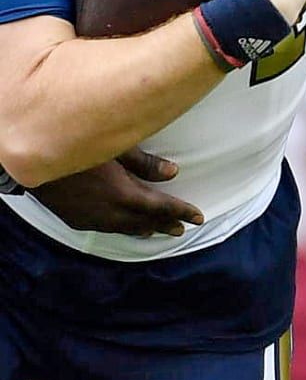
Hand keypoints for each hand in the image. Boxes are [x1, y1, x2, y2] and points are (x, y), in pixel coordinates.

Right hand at [31, 148, 203, 237]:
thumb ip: (145, 163)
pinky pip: (107, 228)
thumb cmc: (78, 148)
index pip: (160, 207)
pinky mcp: (76, 220)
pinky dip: (124, 229)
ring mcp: (91, 219)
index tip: (198, 217)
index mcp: (122, 195)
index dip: (181, 211)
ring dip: (145, 229)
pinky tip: (126, 228)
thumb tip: (173, 173)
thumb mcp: (116, 148)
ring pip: (124, 228)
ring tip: (160, 231)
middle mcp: (109, 213)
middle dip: (166, 224)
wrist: (33, 165)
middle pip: (145, 222)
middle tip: (184, 228)